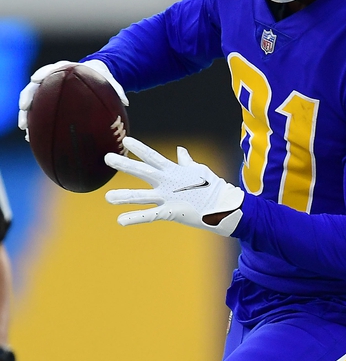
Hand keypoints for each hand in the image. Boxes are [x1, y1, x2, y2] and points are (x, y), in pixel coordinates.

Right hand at [18, 60, 127, 141]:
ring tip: (24, 128)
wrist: (95, 77)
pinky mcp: (47, 103)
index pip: (50, 69)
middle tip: (24, 108)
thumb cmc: (101, 77)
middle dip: (27, 97)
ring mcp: (47, 92)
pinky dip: (34, 123)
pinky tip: (31, 137)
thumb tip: (125, 102)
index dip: (41, 74)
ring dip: (26, 114)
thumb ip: (116, 88)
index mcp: (65, 70)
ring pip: (31, 101)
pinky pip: (37, 112)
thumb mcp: (109, 80)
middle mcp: (52, 79)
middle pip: (34, 87)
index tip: (35, 79)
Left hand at [105, 137, 243, 236]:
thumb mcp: (199, 170)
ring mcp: (169, 197)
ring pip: (141, 196)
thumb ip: (186, 161)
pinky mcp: (171, 212)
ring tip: (107, 197)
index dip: (139, 148)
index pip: (153, 156)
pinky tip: (120, 221)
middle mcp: (168, 182)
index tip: (125, 140)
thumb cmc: (213, 187)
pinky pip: (150, 216)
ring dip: (123, 196)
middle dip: (124, 164)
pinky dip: (135, 218)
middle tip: (108, 157)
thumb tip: (180, 150)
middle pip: (143, 171)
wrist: (224, 206)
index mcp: (174, 171)